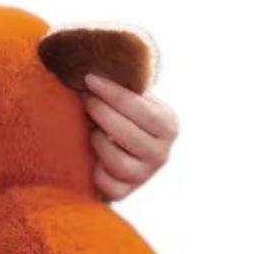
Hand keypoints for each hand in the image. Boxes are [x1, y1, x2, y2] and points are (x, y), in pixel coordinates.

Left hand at [82, 73, 178, 201]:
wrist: (114, 155)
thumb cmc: (119, 118)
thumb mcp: (130, 102)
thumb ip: (124, 86)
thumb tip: (97, 60)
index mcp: (168, 125)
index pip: (143, 110)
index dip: (115, 94)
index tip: (90, 79)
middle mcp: (162, 153)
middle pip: (129, 134)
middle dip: (102, 113)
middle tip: (85, 98)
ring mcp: (145, 175)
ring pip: (118, 161)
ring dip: (99, 142)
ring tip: (92, 130)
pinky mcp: (125, 193)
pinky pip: (107, 184)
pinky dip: (95, 170)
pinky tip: (91, 158)